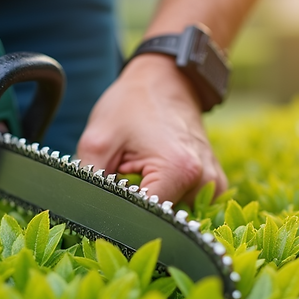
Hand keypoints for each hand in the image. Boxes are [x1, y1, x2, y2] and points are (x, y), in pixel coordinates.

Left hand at [77, 54, 226, 203]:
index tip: (109, 193)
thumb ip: (90, 181)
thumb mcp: (98, 139)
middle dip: (135, 203)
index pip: (144, 218)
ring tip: (140, 167)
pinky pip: (183, 203)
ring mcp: (213, 185)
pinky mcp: (213, 184)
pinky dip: (164, 192)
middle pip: (158, 217)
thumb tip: (86, 212)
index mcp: (179, 170)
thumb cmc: (133, 103)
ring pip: (169, 213)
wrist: (166, 79)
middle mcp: (204, 182)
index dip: (120, 211)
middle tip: (125, 169)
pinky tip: (155, 170)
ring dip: (150, 197)